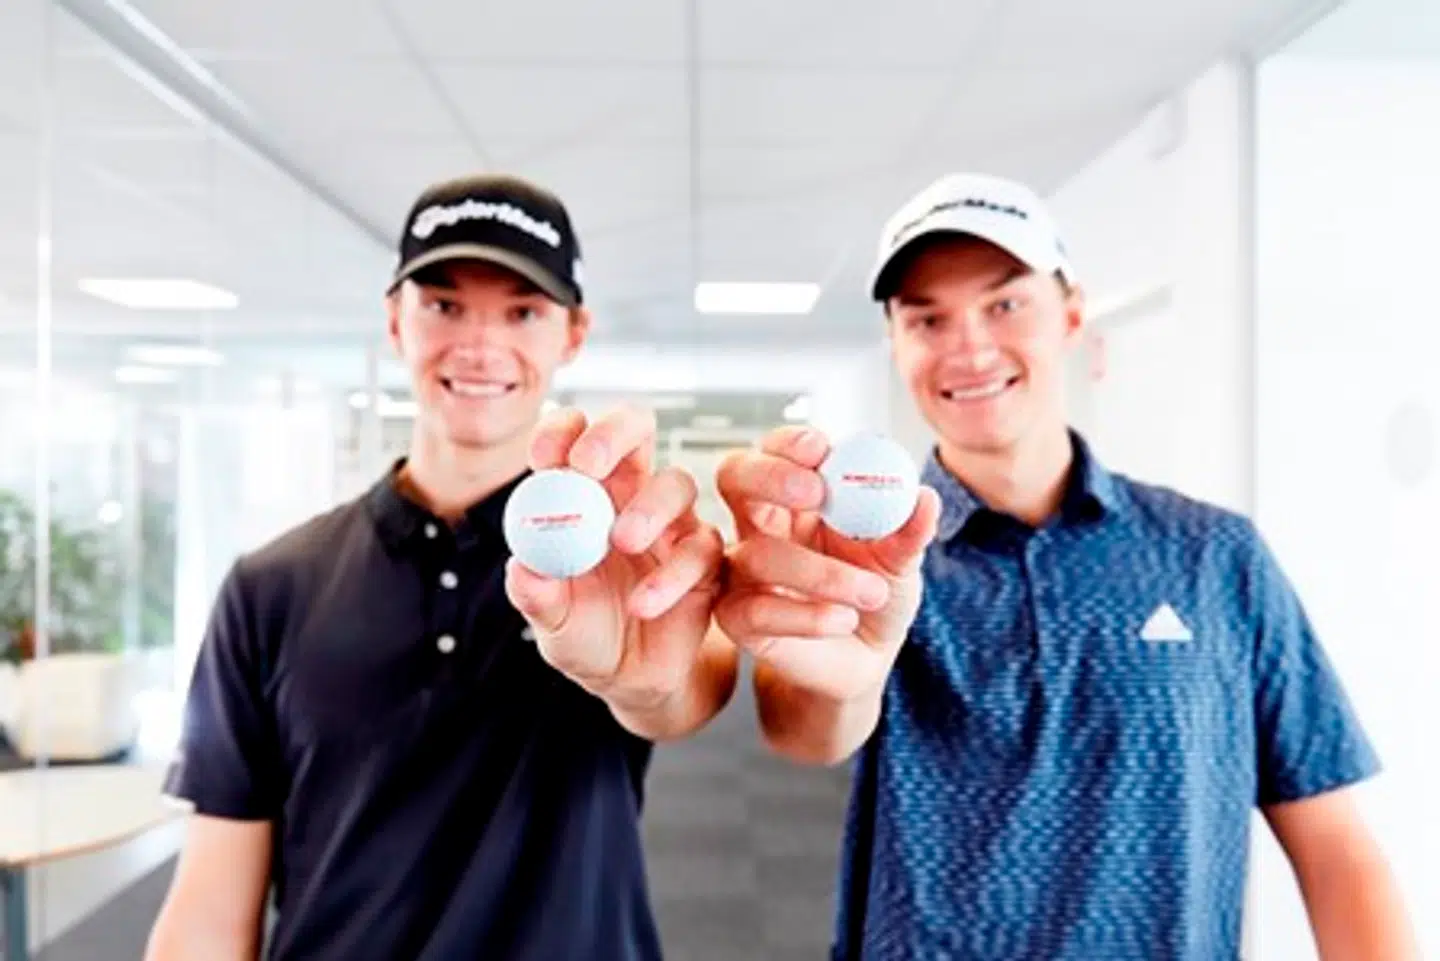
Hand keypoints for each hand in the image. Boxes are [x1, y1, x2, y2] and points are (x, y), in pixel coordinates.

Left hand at [504, 405, 724, 718]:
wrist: (630, 679)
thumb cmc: (584, 635)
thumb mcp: (550, 620)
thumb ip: (536, 594)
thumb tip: (522, 567)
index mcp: (582, 494)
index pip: (573, 438)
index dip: (561, 434)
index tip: (542, 458)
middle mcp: (630, 496)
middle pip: (635, 431)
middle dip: (612, 434)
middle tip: (587, 464)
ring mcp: (673, 523)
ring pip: (676, 482)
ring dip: (648, 506)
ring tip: (621, 542)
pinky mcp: (707, 558)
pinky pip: (701, 548)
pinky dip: (672, 574)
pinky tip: (643, 604)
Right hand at [714, 426, 940, 702]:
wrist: (865, 661)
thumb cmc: (874, 597)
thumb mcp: (901, 560)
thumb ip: (909, 530)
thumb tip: (923, 497)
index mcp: (798, 496)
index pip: (776, 451)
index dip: (790, 444)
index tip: (821, 449)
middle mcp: (762, 525)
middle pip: (735, 477)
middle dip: (770, 476)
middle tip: (816, 493)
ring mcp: (743, 570)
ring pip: (759, 554)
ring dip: (820, 572)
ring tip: (871, 592)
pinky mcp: (738, 619)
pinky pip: (757, 610)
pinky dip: (806, 616)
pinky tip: (842, 620)